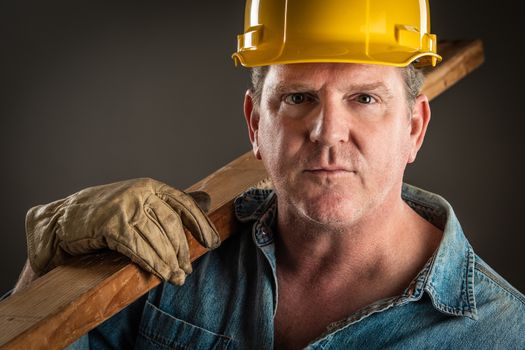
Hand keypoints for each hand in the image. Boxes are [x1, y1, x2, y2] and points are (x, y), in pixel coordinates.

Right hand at [25, 178, 219, 284]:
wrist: (63, 218)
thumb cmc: (105, 212)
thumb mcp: (138, 200)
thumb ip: (167, 204)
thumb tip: (207, 201)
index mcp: (150, 185)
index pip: (184, 204)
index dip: (201, 225)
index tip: (213, 243)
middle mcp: (140, 192)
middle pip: (173, 225)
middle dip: (183, 251)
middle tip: (187, 269)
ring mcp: (126, 207)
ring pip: (158, 240)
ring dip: (170, 263)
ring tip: (176, 278)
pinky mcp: (112, 225)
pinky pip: (140, 249)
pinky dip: (154, 265)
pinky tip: (161, 275)